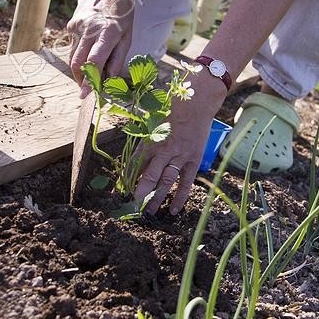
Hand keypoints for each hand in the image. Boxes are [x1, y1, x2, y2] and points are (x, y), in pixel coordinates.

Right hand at [67, 0, 133, 97]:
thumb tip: (109, 79)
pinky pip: (73, 47)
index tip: (86, 95)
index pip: (94, 62)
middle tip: (86, 92)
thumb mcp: (128, 36)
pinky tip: (88, 56)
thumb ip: (117, 58)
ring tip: (89, 78)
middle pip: (78, 63)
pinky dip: (79, 57)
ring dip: (79, 71)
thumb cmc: (123, 11)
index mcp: (107, 33)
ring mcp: (77, 27)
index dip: (89, 81)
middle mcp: (89, 30)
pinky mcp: (71, 25)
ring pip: (73, 57)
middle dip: (81, 81)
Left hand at [134, 73, 226, 214]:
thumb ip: (144, 144)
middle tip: (133, 207)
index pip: (135, 165)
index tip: (123, 191)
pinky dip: (180, 197)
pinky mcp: (193, 161)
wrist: (196, 105)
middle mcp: (163, 150)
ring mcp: (179, 156)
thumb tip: (135, 165)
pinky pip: (186, 183)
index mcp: (150, 140)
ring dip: (157, 199)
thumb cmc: (171, 113)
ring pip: (166, 182)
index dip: (128, 179)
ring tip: (149, 212)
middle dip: (140, 194)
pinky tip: (173, 210)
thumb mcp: (152, 125)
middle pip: (148, 177)